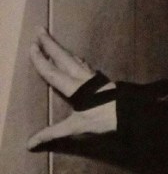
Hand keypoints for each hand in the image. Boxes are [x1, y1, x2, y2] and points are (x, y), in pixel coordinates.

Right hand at [27, 28, 116, 149]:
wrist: (132, 114)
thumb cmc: (104, 120)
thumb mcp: (76, 128)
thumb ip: (52, 133)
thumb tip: (29, 144)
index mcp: (74, 88)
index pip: (52, 72)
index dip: (41, 60)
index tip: (32, 46)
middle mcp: (83, 77)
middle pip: (63, 57)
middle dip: (50, 44)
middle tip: (40, 29)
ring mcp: (94, 77)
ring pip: (75, 59)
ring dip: (62, 49)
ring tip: (53, 41)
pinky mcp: (102, 79)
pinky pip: (85, 64)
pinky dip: (75, 58)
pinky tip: (76, 59)